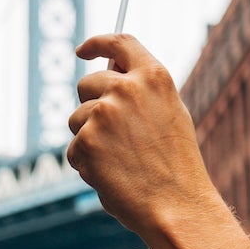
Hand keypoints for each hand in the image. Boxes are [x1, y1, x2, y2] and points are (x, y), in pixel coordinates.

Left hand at [68, 34, 249, 248]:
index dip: (97, 43)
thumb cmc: (175, 165)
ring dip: (88, 138)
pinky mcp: (86, 140)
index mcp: (154, 76)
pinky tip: (111, 176)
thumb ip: (142, 89)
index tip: (82, 52)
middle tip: (112, 136)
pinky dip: (85, 163)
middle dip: (91, 105)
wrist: (176, 206)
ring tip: (120, 161)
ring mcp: (103, 112)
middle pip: (87, 83)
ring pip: (76, 118)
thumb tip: (110, 71)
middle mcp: (126, 87)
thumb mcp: (170, 113)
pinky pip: (73, 148)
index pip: (119, 42)